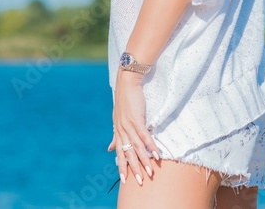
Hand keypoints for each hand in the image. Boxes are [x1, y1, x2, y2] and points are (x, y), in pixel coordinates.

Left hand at [107, 70, 158, 186]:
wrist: (127, 83)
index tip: (124, 179)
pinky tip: (156, 154)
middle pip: (128, 153)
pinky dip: (150, 146)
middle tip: (138, 181)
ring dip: (144, 160)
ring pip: (137, 147)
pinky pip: (144, 136)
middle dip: (133, 168)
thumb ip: (115, 135)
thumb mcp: (117, 119)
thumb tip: (109, 149)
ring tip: (150, 172)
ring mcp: (129, 125)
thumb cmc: (124, 100)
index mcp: (117, 131)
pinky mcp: (137, 119)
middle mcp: (121, 130)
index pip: (119, 153)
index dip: (122, 166)